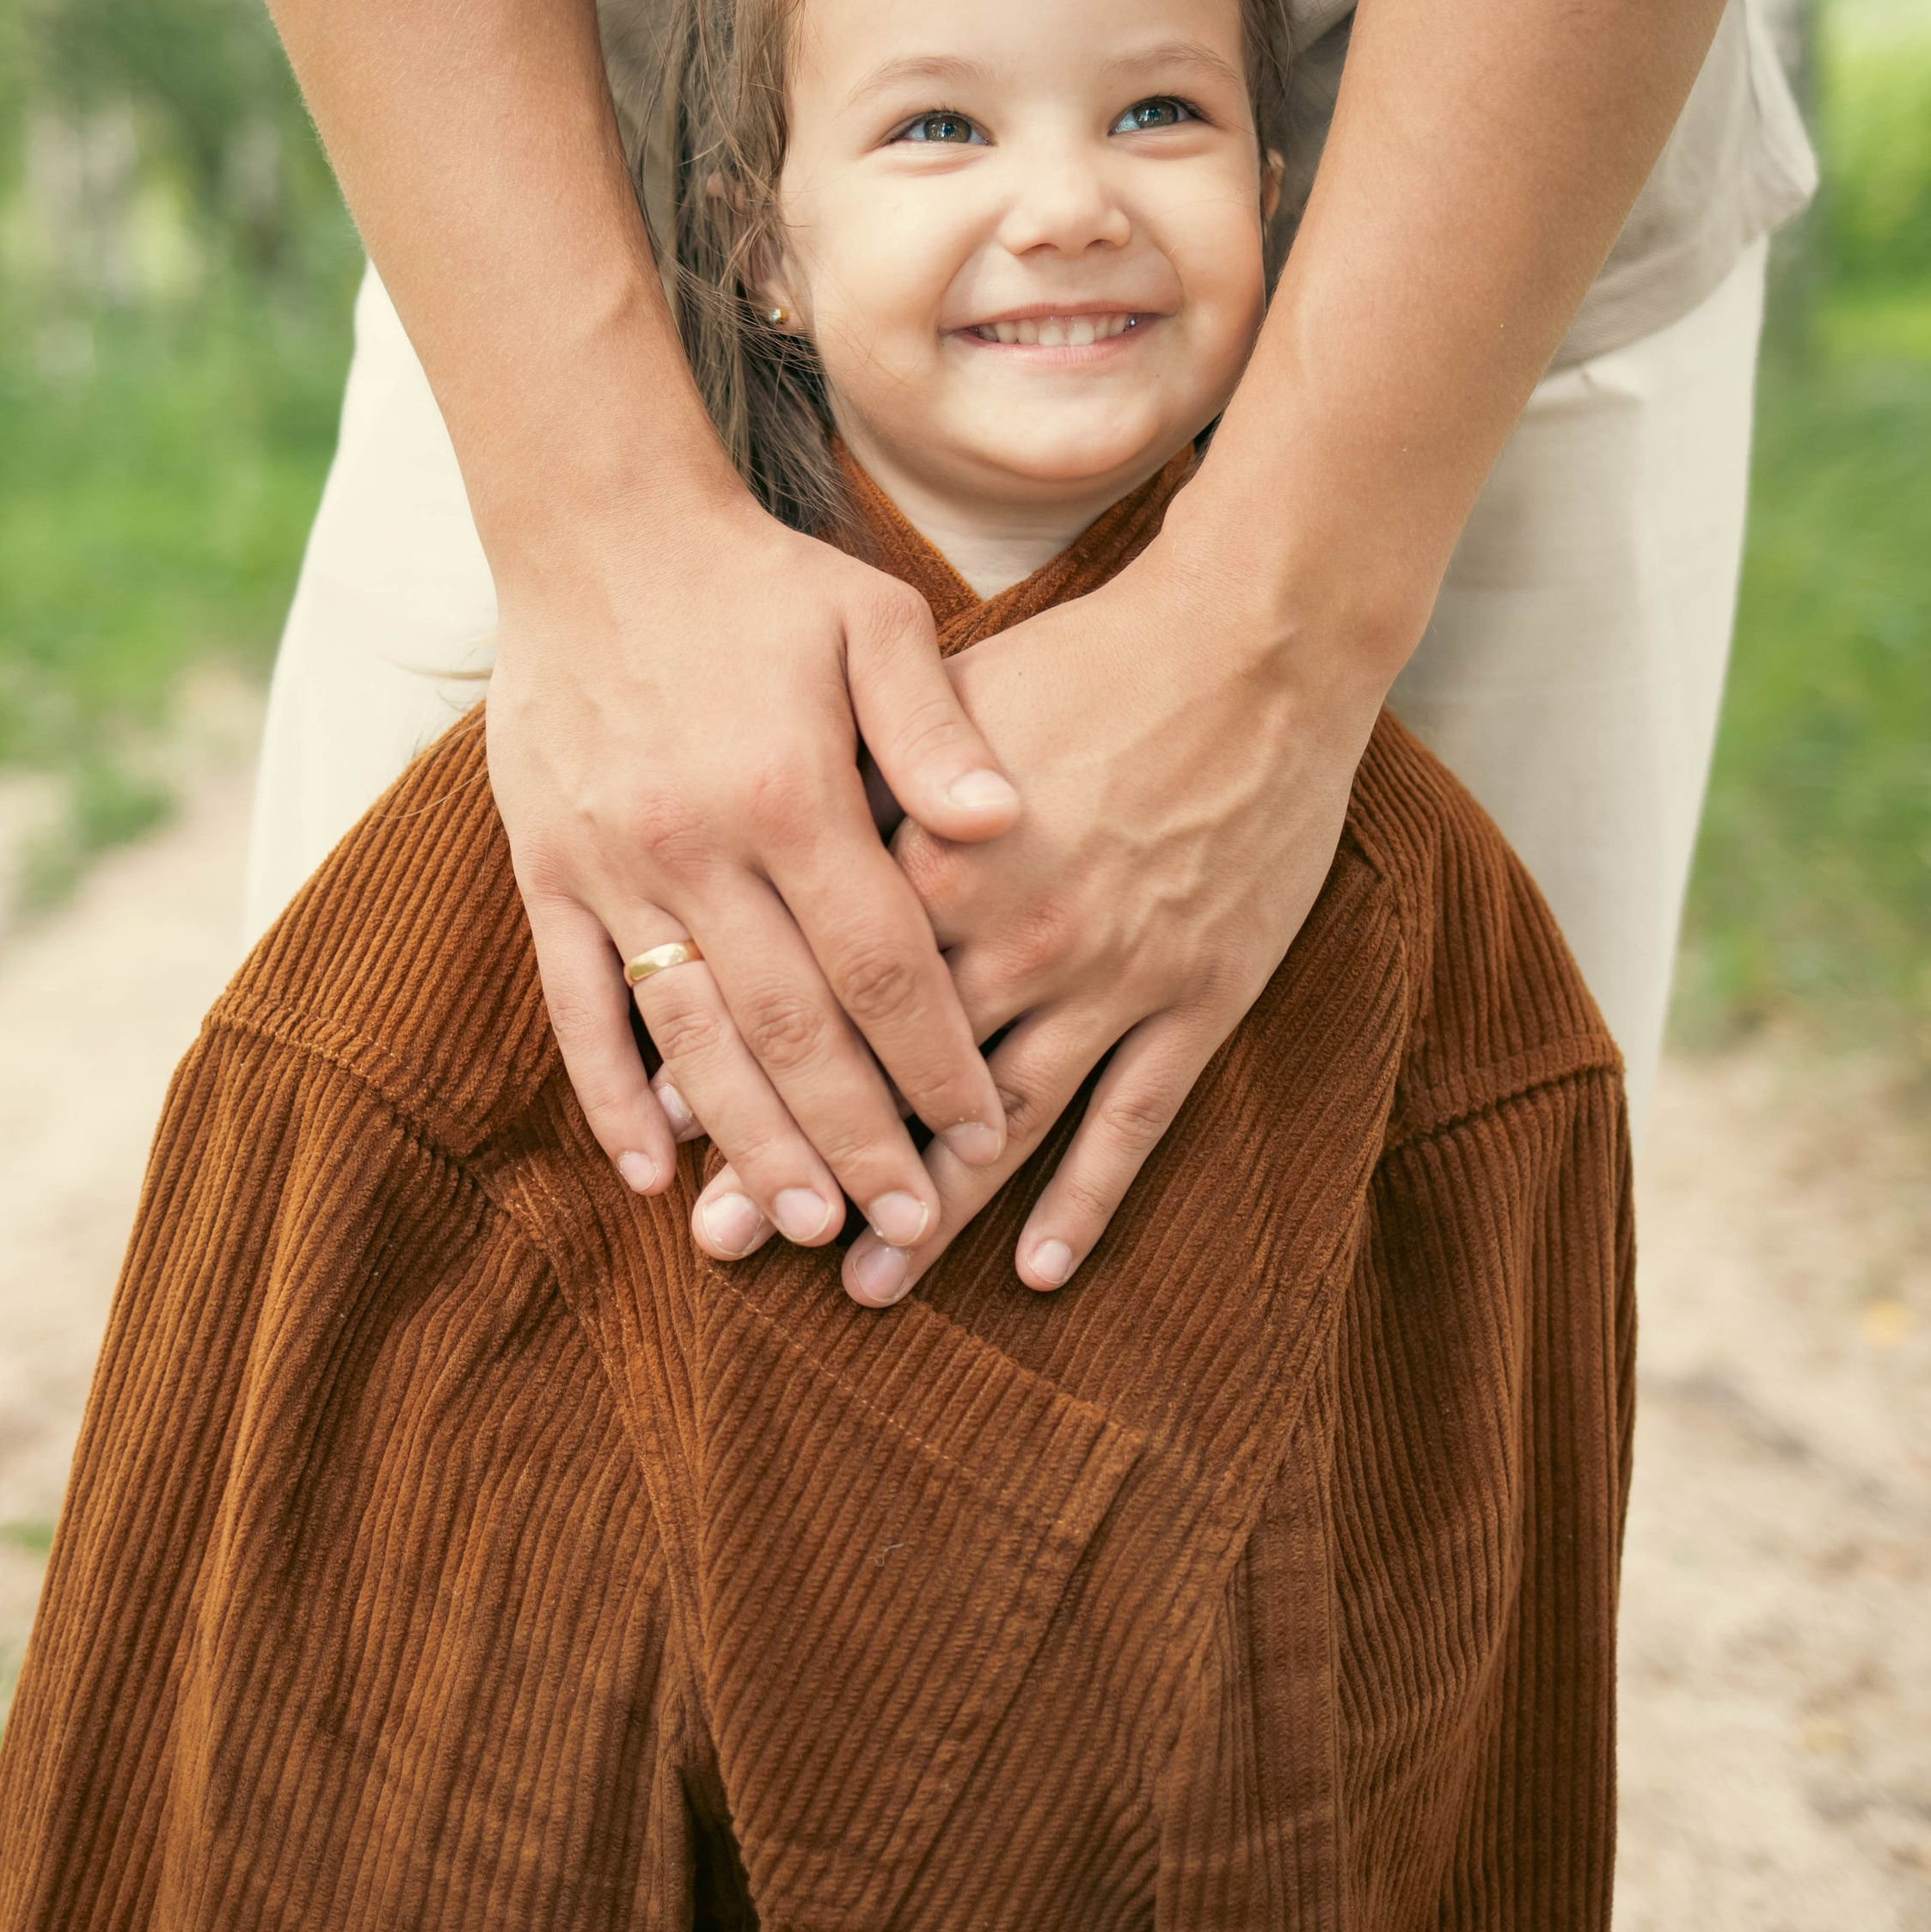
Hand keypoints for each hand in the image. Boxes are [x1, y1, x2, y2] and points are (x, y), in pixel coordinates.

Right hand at [483, 488, 1020, 1249]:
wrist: (594, 525)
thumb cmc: (758, 579)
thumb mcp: (873, 621)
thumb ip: (938, 729)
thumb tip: (1009, 820)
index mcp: (789, 793)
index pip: (879, 963)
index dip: (931, 1058)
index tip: (978, 1131)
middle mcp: (696, 845)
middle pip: (790, 1026)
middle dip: (855, 1135)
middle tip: (906, 1224)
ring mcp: (611, 865)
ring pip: (686, 1035)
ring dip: (747, 1139)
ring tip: (801, 1223)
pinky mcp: (545, 868)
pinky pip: (575, 1003)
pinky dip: (610, 1092)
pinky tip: (652, 1168)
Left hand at [687, 523, 1379, 1303]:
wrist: (1256, 644)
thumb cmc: (1086, 660)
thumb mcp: (943, 703)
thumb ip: (856, 793)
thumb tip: (758, 871)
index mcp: (936, 861)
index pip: (817, 991)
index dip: (744, 1067)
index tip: (673, 1140)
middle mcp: (1016, 936)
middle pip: (890, 1076)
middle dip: (808, 1162)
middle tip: (734, 1242)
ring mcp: (1112, 976)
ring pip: (1002, 1123)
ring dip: (931, 1212)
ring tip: (865, 1286)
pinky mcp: (1198, 995)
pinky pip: (1133, 1119)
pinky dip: (1084, 1199)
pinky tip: (1041, 1271)